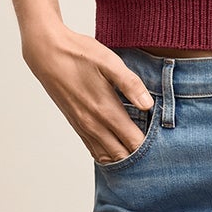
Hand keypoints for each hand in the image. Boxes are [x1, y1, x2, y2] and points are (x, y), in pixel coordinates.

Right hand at [23, 24, 156, 161]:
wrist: (46, 53)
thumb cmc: (79, 54)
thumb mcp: (109, 62)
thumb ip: (130, 84)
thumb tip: (148, 106)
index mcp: (105, 110)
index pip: (133, 142)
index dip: (150, 148)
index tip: (164, 145)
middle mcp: (93, 124)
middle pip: (121, 155)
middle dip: (140, 158)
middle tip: (157, 153)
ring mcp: (82, 126)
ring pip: (106, 156)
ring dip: (123, 158)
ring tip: (141, 155)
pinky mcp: (76, 124)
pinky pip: (94, 150)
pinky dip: (108, 155)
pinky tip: (118, 150)